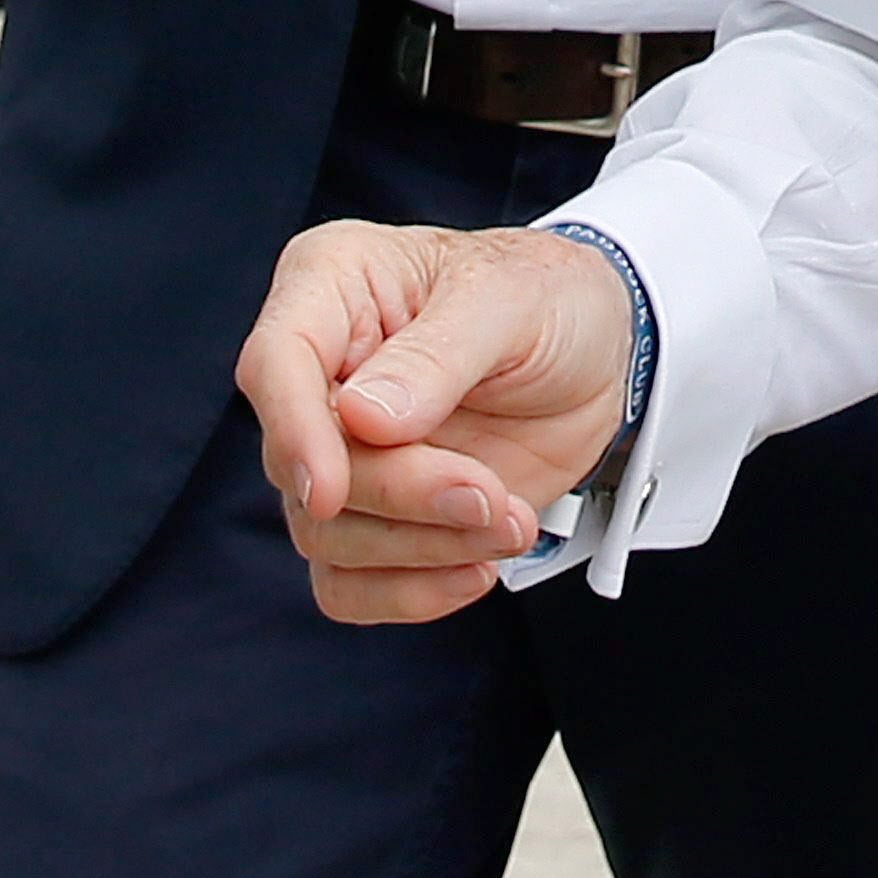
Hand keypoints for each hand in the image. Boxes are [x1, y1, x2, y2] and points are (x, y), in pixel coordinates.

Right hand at [238, 221, 632, 624]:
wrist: (602, 354)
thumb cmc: (550, 297)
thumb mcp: (512, 299)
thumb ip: (439, 354)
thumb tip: (363, 420)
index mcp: (331, 286)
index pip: (275, 363)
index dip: (295, 433)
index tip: (332, 492)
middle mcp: (319, 372)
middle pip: (306, 464)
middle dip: (403, 495)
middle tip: (490, 495)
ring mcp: (340, 450)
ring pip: (326, 534)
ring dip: (422, 545)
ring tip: (511, 520)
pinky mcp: (373, 514)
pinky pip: (348, 584)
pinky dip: (410, 591)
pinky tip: (477, 568)